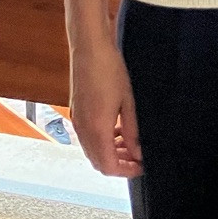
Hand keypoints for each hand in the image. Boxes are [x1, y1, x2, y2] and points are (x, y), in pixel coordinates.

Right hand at [69, 38, 143, 176]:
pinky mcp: (76, 112)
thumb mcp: (128, 102)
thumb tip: (138, 151)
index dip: (126, 171)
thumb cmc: (108, 68)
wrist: (89, 47)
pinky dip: (102, 140)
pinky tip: (117, 129)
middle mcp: (83, 129)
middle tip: (137, 157)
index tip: (141, 166)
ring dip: (110, 152)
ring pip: (93, 151)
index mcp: (96, 129)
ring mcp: (77, 121)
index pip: (109, 166)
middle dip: (119, 164)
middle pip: (98, 162)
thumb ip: (132, 131)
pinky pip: (88, 137)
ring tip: (130, 143)